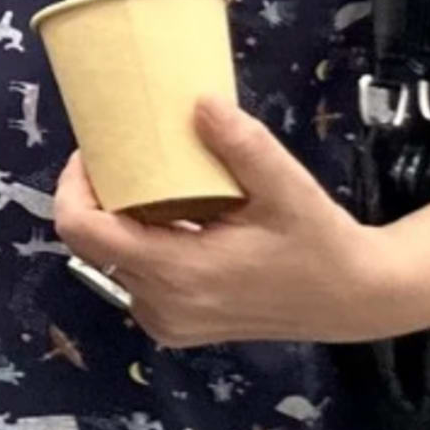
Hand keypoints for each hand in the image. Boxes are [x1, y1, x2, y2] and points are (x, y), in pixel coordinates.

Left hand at [56, 96, 398, 347]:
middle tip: (124, 159)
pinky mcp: (175, 326)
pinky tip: (170, 219)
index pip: (83, 231)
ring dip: (119, 221)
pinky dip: (139, 245)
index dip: (73, 187)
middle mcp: (161, 306)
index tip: (94, 153)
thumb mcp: (288, 188)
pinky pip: (133, 279)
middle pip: (92, 244)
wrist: (356, 298)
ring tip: (148, 185)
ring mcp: (166, 322)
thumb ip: (243, 146)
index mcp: (178, 273)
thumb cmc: (321, 242)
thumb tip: (200, 103)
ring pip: (110, 261)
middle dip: (97, 198)